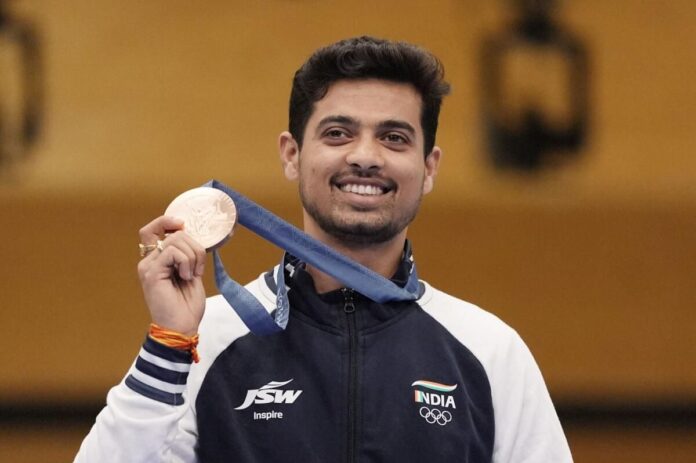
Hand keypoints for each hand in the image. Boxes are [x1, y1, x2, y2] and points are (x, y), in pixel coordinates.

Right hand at [137, 216, 206, 335]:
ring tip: (192, 275)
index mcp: (156, 260)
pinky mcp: (151, 272)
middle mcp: (148, 261)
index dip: (168, 221)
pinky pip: (172, 251)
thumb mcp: (191, 273)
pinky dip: (186, 261)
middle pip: (172, 233)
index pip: (153, 229)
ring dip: (193, 256)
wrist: (182, 327)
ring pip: (175, 240)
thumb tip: (191, 234)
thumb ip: (188, 254)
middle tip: (198, 267)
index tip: (184, 225)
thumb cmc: (187, 305)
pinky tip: (187, 277)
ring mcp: (148, 266)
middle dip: (194, 245)